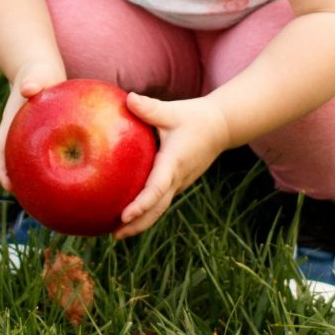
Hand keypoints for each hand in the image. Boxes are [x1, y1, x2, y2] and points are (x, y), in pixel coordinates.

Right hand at [0, 62, 66, 190]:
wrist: (40, 70)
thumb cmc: (39, 72)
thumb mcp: (37, 74)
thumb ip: (33, 81)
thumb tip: (29, 89)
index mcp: (11, 123)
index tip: (6, 184)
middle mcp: (16, 133)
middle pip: (9, 162)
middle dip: (14, 181)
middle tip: (28, 200)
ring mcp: (27, 137)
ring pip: (24, 162)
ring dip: (30, 178)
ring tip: (46, 198)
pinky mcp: (40, 139)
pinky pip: (41, 157)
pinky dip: (47, 170)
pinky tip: (65, 180)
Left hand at [112, 93, 230, 239]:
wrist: (220, 127)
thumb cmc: (194, 117)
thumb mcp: (172, 111)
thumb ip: (150, 108)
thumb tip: (128, 99)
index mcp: (174, 163)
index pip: (157, 188)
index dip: (142, 204)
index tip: (125, 215)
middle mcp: (177, 178)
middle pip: (157, 209)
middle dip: (137, 224)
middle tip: (114, 236)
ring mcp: (179, 184)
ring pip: (160, 209)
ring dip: (141, 223)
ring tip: (116, 234)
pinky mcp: (177, 183)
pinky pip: (161, 201)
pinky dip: (146, 212)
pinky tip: (128, 217)